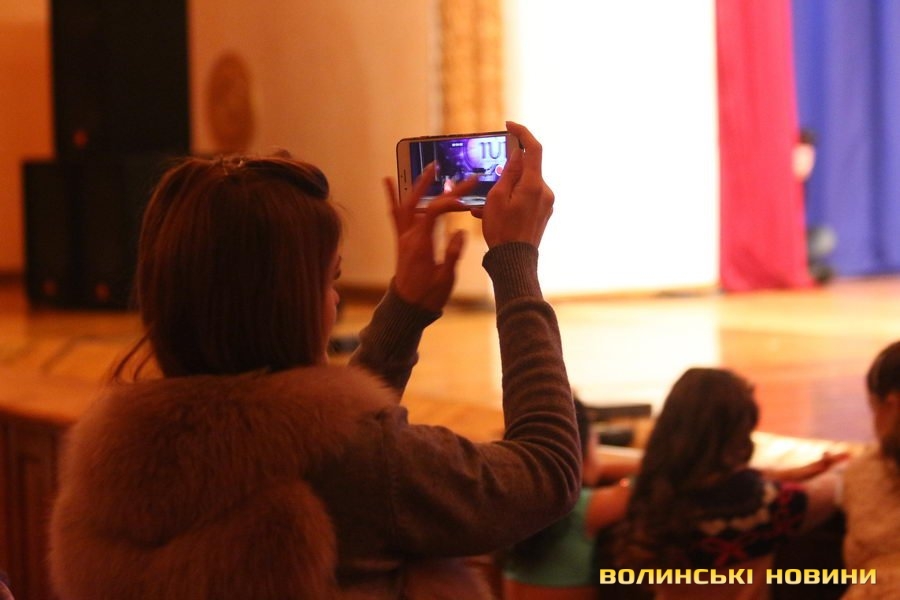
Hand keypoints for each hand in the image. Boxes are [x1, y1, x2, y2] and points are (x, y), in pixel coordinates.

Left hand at [383, 165, 474, 310]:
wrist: (407, 307)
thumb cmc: (427, 295)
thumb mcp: (445, 278)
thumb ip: (452, 254)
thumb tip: (460, 232)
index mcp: (421, 243)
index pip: (434, 211)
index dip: (450, 201)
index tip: (466, 200)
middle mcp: (409, 236)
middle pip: (420, 202)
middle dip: (431, 184)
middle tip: (442, 167)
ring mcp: (403, 237)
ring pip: (407, 205)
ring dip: (416, 186)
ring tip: (428, 169)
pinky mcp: (402, 241)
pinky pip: (395, 215)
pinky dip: (392, 197)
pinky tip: (389, 181)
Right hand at [472, 121, 554, 247]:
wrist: (514, 262)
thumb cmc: (502, 232)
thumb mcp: (496, 199)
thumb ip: (508, 174)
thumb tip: (516, 155)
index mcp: (534, 185)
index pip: (533, 149)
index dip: (522, 133)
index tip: (510, 126)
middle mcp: (545, 192)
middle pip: (527, 169)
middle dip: (507, 170)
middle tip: (488, 180)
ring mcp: (546, 204)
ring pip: (524, 185)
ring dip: (505, 189)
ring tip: (484, 206)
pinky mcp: (543, 214)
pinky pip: (526, 199)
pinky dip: (510, 200)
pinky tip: (492, 213)